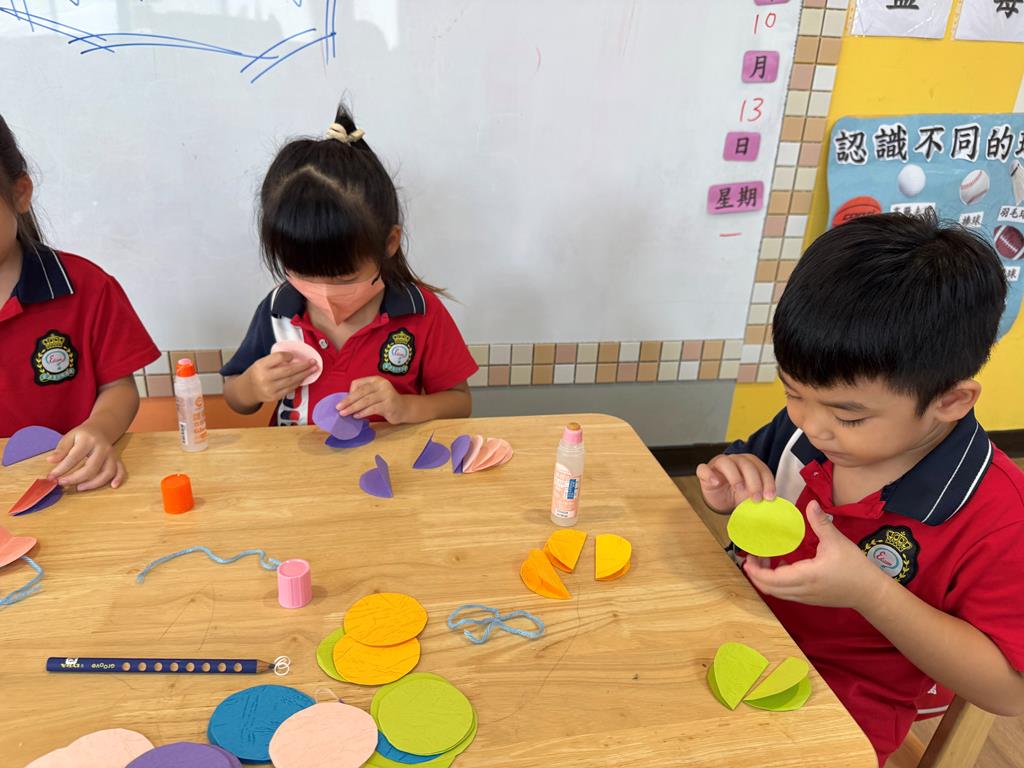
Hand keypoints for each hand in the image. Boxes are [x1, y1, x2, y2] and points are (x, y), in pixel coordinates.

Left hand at [47, 422, 124, 490]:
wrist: (100, 429)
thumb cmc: (82, 435)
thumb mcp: (69, 437)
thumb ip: (61, 450)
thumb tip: (50, 461)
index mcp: (88, 440)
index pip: (74, 458)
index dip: (61, 469)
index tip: (51, 477)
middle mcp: (102, 448)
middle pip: (91, 468)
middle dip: (75, 478)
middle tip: (62, 483)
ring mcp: (111, 454)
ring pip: (107, 472)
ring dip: (93, 483)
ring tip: (79, 487)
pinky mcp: (117, 459)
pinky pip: (121, 470)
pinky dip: (119, 478)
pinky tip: (113, 486)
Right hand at [245, 352, 316, 401]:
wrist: (248, 390)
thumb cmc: (257, 373)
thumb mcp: (261, 363)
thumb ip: (275, 360)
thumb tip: (295, 357)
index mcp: (260, 366)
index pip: (278, 357)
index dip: (288, 355)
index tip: (294, 355)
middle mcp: (264, 378)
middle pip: (288, 370)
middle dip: (303, 366)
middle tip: (313, 362)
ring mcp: (270, 389)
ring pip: (291, 380)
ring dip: (304, 374)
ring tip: (313, 369)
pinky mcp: (274, 397)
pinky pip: (290, 388)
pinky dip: (298, 382)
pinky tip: (304, 378)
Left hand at [339, 377, 407, 422]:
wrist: (403, 408)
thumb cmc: (385, 402)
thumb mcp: (374, 394)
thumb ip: (363, 395)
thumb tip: (344, 401)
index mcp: (376, 380)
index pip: (358, 383)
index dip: (349, 392)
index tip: (343, 402)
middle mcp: (382, 384)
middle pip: (361, 392)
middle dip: (348, 400)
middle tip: (338, 408)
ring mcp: (386, 394)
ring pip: (366, 401)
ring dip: (353, 407)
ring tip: (344, 413)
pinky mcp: (389, 404)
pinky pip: (372, 409)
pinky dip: (363, 413)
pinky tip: (356, 416)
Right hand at [696, 452, 775, 511]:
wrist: (721, 500)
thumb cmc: (737, 495)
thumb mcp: (751, 495)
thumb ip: (760, 495)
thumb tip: (770, 503)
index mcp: (749, 464)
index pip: (761, 468)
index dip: (767, 482)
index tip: (770, 497)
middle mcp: (734, 460)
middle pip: (746, 464)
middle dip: (754, 482)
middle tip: (756, 498)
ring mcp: (718, 464)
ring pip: (726, 463)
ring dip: (735, 476)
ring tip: (739, 489)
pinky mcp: (705, 471)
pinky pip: (704, 469)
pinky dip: (709, 474)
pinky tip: (715, 482)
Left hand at [743, 501, 888, 610]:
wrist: (870, 592)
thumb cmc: (856, 568)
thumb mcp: (837, 542)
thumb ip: (821, 523)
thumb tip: (811, 504)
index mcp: (806, 576)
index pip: (772, 579)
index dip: (755, 571)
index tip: (748, 558)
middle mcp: (802, 590)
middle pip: (769, 589)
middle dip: (756, 574)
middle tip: (752, 557)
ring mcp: (806, 597)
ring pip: (777, 593)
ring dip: (766, 579)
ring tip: (763, 561)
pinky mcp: (810, 599)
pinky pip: (786, 593)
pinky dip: (777, 583)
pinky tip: (780, 568)